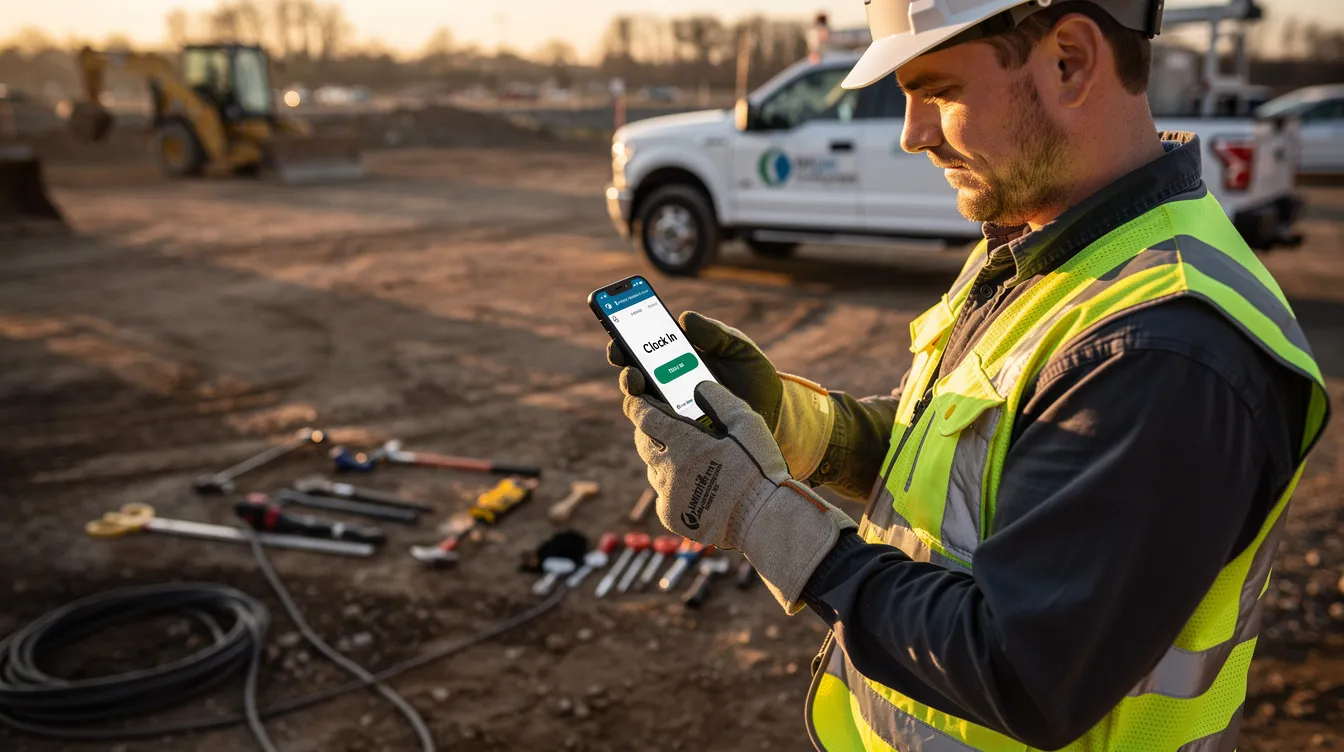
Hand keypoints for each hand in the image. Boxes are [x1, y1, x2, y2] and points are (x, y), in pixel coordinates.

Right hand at [608, 311, 835, 479]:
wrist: (776, 414)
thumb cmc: (754, 377)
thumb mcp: (739, 348)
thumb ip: (715, 333)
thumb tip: (684, 318)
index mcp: (677, 360)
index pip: (642, 349)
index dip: (624, 341)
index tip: (619, 336)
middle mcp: (668, 387)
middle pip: (634, 378)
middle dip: (625, 369)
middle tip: (629, 366)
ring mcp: (673, 413)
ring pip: (640, 406)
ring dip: (634, 395)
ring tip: (639, 385)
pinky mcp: (682, 436)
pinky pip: (658, 432)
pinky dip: (652, 423)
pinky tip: (657, 414)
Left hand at [623, 381, 855, 611]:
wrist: (764, 520)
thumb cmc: (758, 469)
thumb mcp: (747, 423)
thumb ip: (719, 398)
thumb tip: (697, 386)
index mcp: (683, 443)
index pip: (645, 416)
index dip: (636, 404)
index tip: (636, 398)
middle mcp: (668, 469)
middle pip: (644, 442)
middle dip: (648, 430)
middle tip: (662, 426)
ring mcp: (667, 495)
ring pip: (654, 469)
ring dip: (663, 459)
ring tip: (686, 458)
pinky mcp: (671, 516)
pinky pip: (662, 495)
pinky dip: (671, 487)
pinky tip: (692, 486)